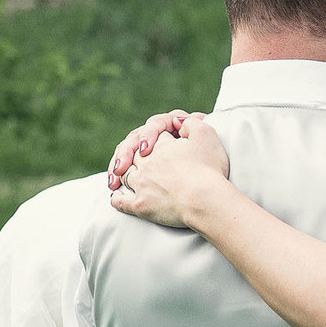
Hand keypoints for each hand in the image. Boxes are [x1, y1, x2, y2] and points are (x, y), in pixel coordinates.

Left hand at [109, 117, 230, 228]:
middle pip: (135, 155)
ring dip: (124, 175)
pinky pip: (120, 201)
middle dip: (135, 156)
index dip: (157, 140)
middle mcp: (147, 161)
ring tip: (126, 177)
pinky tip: (116, 196)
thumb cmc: (209, 170)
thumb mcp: (207, 134)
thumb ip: (191, 122)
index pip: (154, 138)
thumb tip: (178, 121)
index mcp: (162, 144)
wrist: (205, 200)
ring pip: (125, 175)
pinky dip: (117, 197)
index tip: (162, 145)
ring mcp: (141, 183)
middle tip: (138, 161)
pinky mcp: (139, 205)